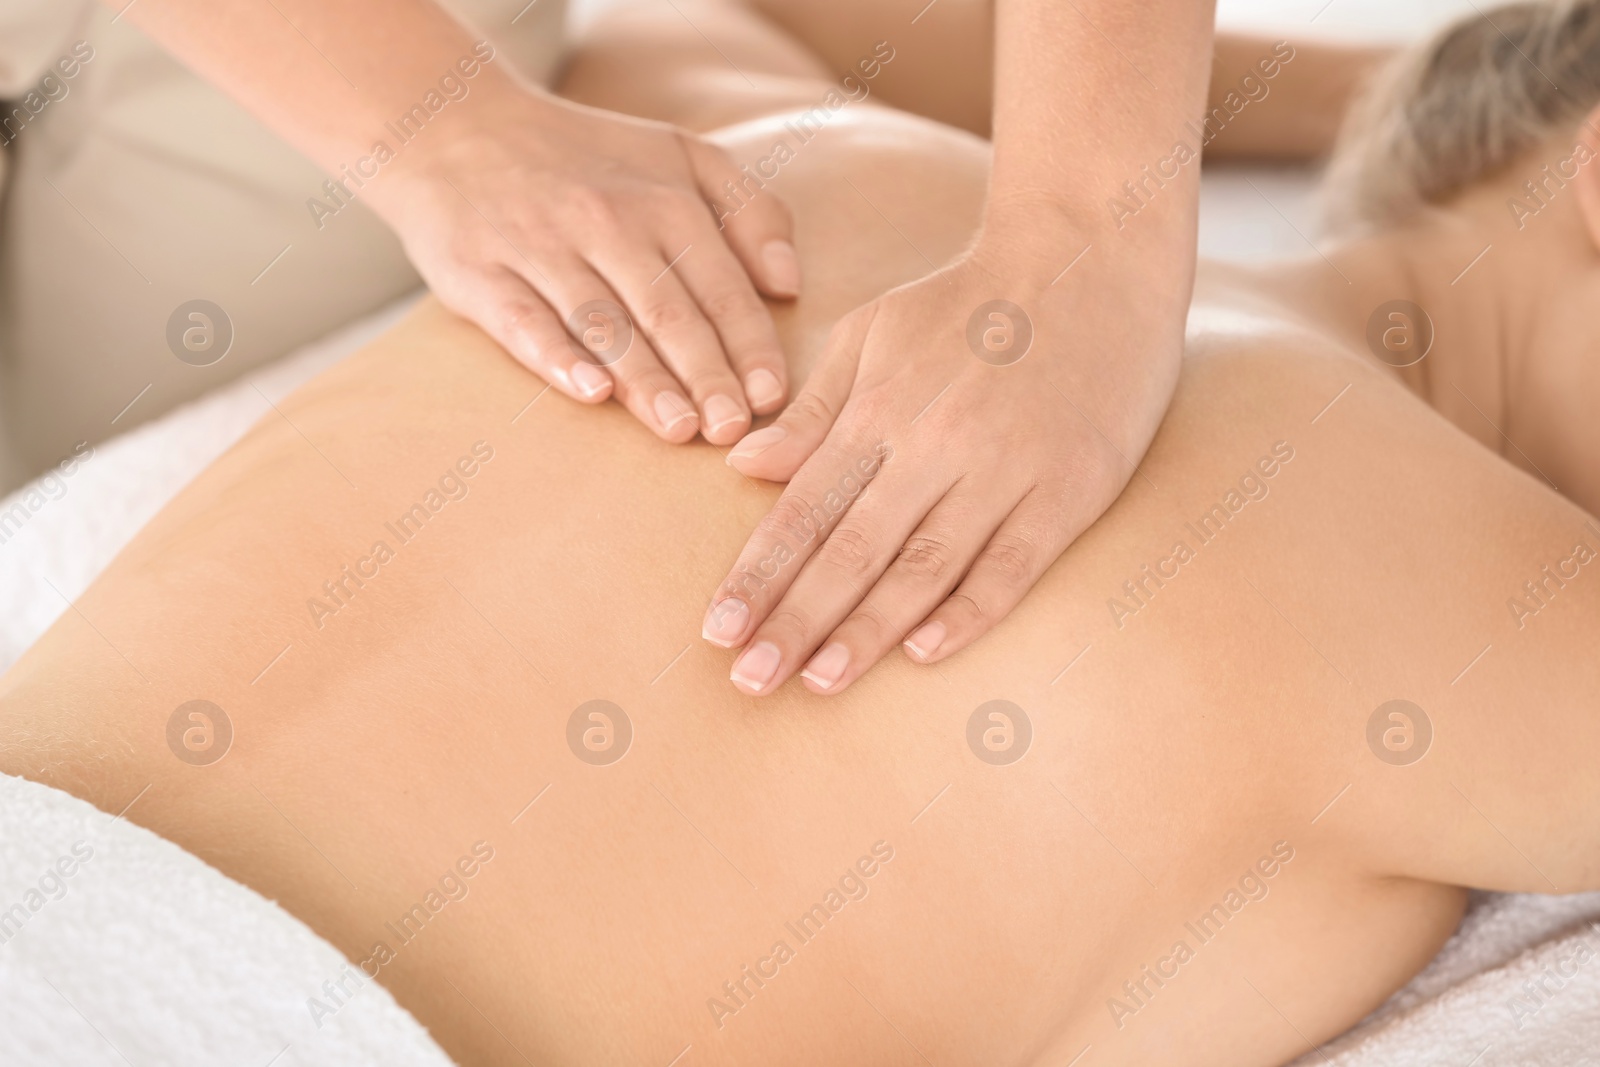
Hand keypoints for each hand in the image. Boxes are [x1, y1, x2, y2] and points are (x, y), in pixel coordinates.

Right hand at [372, 86, 798, 443]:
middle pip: (667, 310)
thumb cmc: (590, 160)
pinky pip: (524, 321)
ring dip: (644, 378)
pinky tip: (591, 393)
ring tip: (679, 429)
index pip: (720, 285)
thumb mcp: (680, 155)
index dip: (750, 344)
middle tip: (733, 431)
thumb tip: (789, 283)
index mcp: (664, 199)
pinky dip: (558, 357)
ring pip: (603, 323)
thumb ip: (749, 210)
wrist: (456, 128)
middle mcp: (606, 221)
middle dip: (706, 374)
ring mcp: (540, 247)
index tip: (773, 398)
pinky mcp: (480, 273)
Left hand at [701, 238, 1187, 694]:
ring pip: (924, 565)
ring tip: (819, 680)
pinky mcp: (1069, 489)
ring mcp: (1005, 469)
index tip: (717, 631)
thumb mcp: (874, 332)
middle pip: (852, 548)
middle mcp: (934, 443)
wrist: (1093, 256)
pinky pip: (1013, 565)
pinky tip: (924, 653)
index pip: (804, 508)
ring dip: (867, 629)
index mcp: (880, 407)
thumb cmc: (971, 302)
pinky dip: (969, 611)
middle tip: (750, 680)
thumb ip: (813, 408)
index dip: (758, 574)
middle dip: (795, 618)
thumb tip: (743, 465)